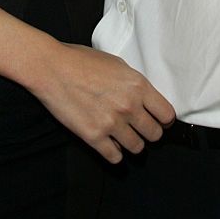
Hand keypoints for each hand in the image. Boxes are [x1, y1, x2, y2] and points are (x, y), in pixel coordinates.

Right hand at [31, 42, 174, 162]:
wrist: (52, 68)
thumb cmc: (81, 61)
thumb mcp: (117, 64)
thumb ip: (134, 84)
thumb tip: (145, 98)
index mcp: (137, 86)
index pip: (167, 115)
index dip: (164, 120)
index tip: (159, 120)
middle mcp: (129, 106)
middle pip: (155, 134)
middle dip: (149, 132)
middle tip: (139, 128)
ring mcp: (112, 123)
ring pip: (137, 148)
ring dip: (131, 143)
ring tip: (122, 135)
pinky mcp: (94, 137)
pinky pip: (115, 158)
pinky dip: (114, 153)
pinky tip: (109, 144)